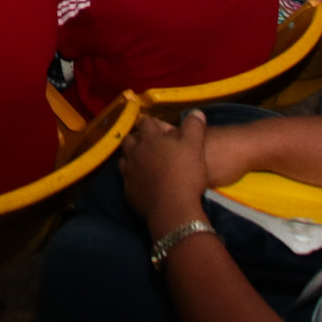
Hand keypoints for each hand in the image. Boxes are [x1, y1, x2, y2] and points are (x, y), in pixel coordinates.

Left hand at [119, 108, 213, 232]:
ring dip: (133, 158)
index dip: (155, 124)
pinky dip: (134, 178)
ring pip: (125, 159)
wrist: (173, 209)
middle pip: (130, 139)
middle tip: (153, 146)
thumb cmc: (185, 174)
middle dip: (139, 139)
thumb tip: (196, 112)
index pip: (146, 122)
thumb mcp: (195, 146)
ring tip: (146, 163)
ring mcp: (128, 172)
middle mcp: (134, 152)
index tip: (164, 130)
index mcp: (150, 139)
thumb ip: (194, 126)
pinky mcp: (128, 191)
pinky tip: (144, 183)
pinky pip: (127, 180)